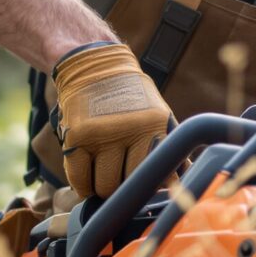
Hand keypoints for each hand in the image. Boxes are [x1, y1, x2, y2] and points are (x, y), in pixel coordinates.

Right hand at [52, 42, 174, 198]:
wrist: (95, 66)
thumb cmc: (131, 98)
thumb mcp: (157, 115)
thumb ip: (167, 147)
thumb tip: (180, 183)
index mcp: (153, 126)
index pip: (156, 176)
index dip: (151, 189)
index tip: (147, 190)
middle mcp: (128, 130)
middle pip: (127, 187)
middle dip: (124, 190)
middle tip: (122, 179)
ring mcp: (99, 134)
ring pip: (102, 188)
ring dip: (103, 188)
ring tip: (105, 174)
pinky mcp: (75, 136)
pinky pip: (78, 180)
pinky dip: (83, 185)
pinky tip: (88, 174)